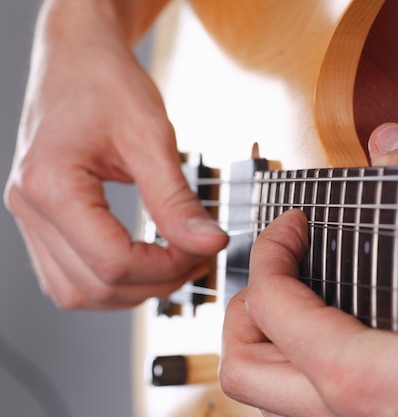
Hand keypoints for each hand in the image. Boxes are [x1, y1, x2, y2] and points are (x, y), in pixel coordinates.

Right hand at [3, 1, 227, 308]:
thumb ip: (176, 198)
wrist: (77, 56)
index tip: (202, 251)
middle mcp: (29, 206)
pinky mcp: (40, 218)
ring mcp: (29, 216)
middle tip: (195, 258)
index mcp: (50, 184)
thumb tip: (208, 242)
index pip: (111, 260)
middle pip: (94, 286)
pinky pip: (66, 275)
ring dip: (130, 289)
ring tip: (172, 261)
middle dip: (154, 282)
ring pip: (75, 292)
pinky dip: (107, 280)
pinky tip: (140, 261)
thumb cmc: (105, 82)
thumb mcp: (150, 136)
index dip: (166, 267)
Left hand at [220, 125, 397, 415]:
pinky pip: (318, 396)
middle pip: (243, 369)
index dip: (269, 249)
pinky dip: (308, 356)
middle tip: (279, 268)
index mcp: (366, 375)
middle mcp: (356, 416)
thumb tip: (389, 142)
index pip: (268, 304)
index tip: (294, 225)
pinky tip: (346, 319)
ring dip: (272, 337)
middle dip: (247, 308)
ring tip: (302, 292)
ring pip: (274, 393)